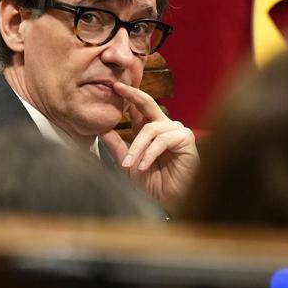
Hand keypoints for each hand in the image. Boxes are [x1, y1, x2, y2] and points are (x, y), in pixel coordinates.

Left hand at [100, 80, 199, 213]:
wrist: (169, 201)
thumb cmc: (153, 184)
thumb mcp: (128, 165)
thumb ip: (117, 147)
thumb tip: (101, 129)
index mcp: (151, 130)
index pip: (138, 108)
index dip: (128, 96)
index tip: (113, 86)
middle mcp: (164, 127)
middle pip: (148, 104)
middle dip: (132, 95)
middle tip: (117, 88)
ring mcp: (176, 131)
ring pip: (151, 129)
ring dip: (137, 148)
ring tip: (130, 165)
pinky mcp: (186, 139)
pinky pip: (162, 140)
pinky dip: (150, 154)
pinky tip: (142, 166)